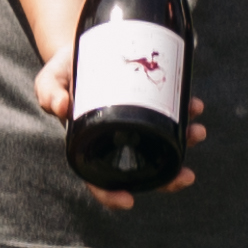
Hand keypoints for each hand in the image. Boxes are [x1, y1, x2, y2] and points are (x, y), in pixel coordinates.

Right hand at [26, 38, 205, 206]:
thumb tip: (61, 106)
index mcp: (91, 147)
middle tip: (187, 176)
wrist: (82, 47)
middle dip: (168, 177)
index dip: (111, 195)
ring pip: (163, 143)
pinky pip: (171, 115)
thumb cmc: (62, 73)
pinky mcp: (150, 104)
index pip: (99, 180)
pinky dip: (186, 112)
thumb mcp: (49, 80)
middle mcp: (116, 141)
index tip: (129, 201)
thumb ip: (49, 93)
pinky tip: (196, 106)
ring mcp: (136, 124)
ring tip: (198, 132)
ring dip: (184, 142)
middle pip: (142, 169)